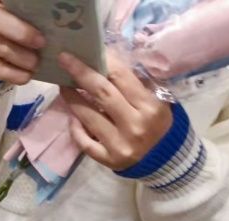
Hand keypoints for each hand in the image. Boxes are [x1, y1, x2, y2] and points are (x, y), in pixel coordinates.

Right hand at [0, 0, 43, 85]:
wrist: (10, 53)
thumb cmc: (29, 28)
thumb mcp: (35, 16)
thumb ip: (42, 13)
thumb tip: (60, 12)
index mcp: (2, 1)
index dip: (17, 3)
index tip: (35, 17)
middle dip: (20, 32)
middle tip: (41, 43)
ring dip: (20, 57)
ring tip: (36, 63)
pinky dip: (13, 74)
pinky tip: (27, 76)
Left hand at [60, 50, 172, 170]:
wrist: (165, 159)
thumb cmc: (158, 123)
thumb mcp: (156, 99)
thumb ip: (133, 84)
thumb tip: (105, 62)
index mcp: (149, 106)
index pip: (121, 77)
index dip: (102, 61)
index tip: (86, 51)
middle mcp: (134, 125)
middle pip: (102, 94)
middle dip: (81, 74)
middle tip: (64, 60)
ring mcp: (119, 145)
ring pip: (88, 117)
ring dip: (72, 99)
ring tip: (63, 86)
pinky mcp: (108, 160)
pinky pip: (85, 142)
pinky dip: (76, 128)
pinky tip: (73, 117)